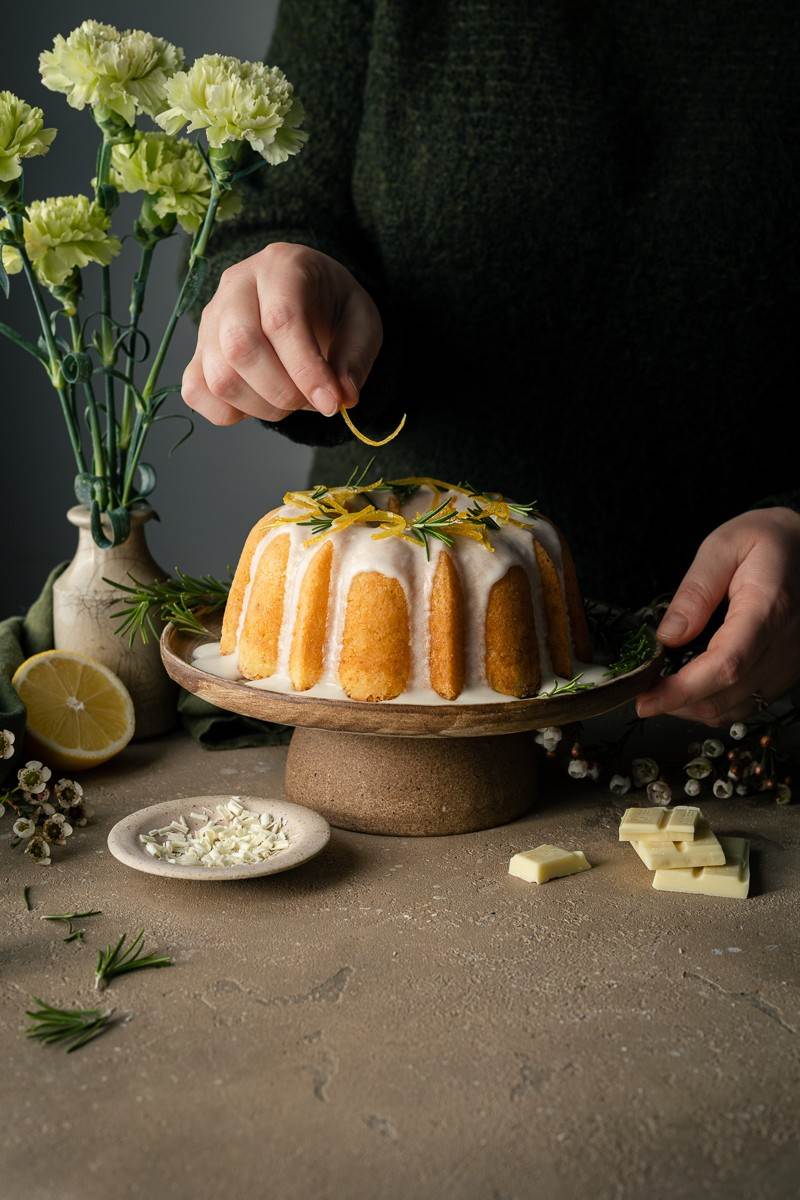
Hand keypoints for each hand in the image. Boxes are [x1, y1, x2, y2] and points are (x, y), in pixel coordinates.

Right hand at [181, 242, 381, 425]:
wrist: (306, 296)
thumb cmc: (333, 307)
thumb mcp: (362, 321)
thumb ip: (355, 358)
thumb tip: (343, 397)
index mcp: (281, 266)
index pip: (281, 320)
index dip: (306, 370)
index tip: (331, 403)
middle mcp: (235, 286)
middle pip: (239, 347)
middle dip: (282, 391)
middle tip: (311, 401)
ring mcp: (210, 319)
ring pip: (219, 376)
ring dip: (261, 406)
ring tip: (291, 399)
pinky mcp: (197, 351)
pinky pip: (197, 392)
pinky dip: (229, 412)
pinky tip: (260, 402)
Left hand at [636, 507, 799, 724]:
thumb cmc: (769, 540)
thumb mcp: (724, 546)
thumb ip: (695, 591)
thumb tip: (668, 637)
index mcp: (768, 610)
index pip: (725, 666)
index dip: (682, 690)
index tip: (645, 700)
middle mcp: (784, 645)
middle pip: (727, 695)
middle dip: (677, 703)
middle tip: (642, 691)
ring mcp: (790, 663)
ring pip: (737, 708)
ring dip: (694, 708)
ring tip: (663, 688)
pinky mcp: (789, 672)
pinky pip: (750, 703)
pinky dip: (716, 704)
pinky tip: (694, 687)